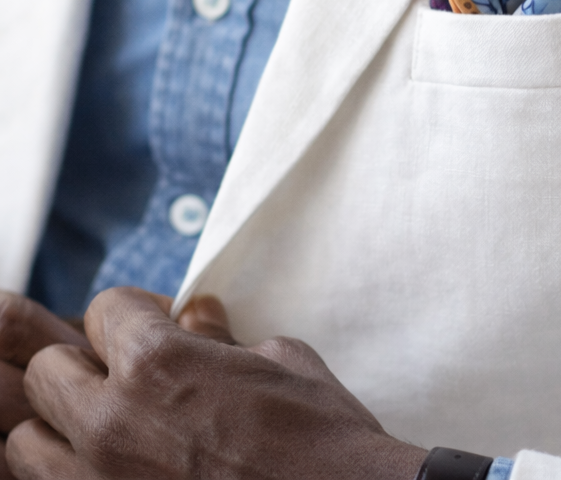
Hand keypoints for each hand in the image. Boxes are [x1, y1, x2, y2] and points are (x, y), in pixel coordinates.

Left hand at [6, 287, 426, 479]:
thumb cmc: (319, 438)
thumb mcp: (282, 363)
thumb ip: (224, 337)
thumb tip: (199, 317)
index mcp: (160, 363)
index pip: (105, 309)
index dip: (135, 315)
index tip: (156, 328)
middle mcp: (112, 421)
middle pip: (49, 370)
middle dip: (86, 367)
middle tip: (126, 381)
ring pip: (24, 442)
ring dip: (61, 431)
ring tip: (109, 437)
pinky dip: (68, 476)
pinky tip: (114, 473)